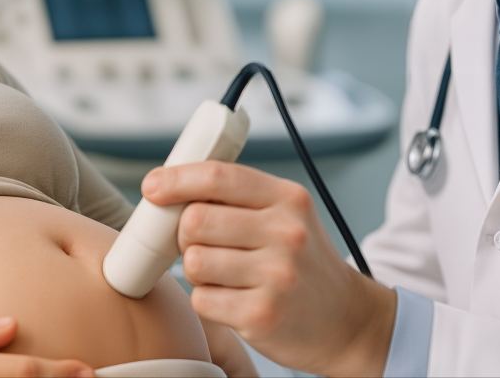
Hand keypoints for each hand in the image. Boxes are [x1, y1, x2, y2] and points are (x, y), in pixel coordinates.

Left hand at [142, 162, 395, 377]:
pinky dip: (208, 301)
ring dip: (198, 270)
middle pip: (196, 220)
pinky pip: (202, 299)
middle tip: (202, 243)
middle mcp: (286, 233)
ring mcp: (276, 275)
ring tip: (226, 275)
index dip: (176, 179)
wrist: (347, 321)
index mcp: (288, 199)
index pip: (219, 177)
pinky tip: (234, 300)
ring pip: (195, 262)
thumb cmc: (302, 262)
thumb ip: (238, 197)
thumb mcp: (285, 216)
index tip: (152, 187)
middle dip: (186, 233)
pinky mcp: (262, 315)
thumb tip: (171, 186)